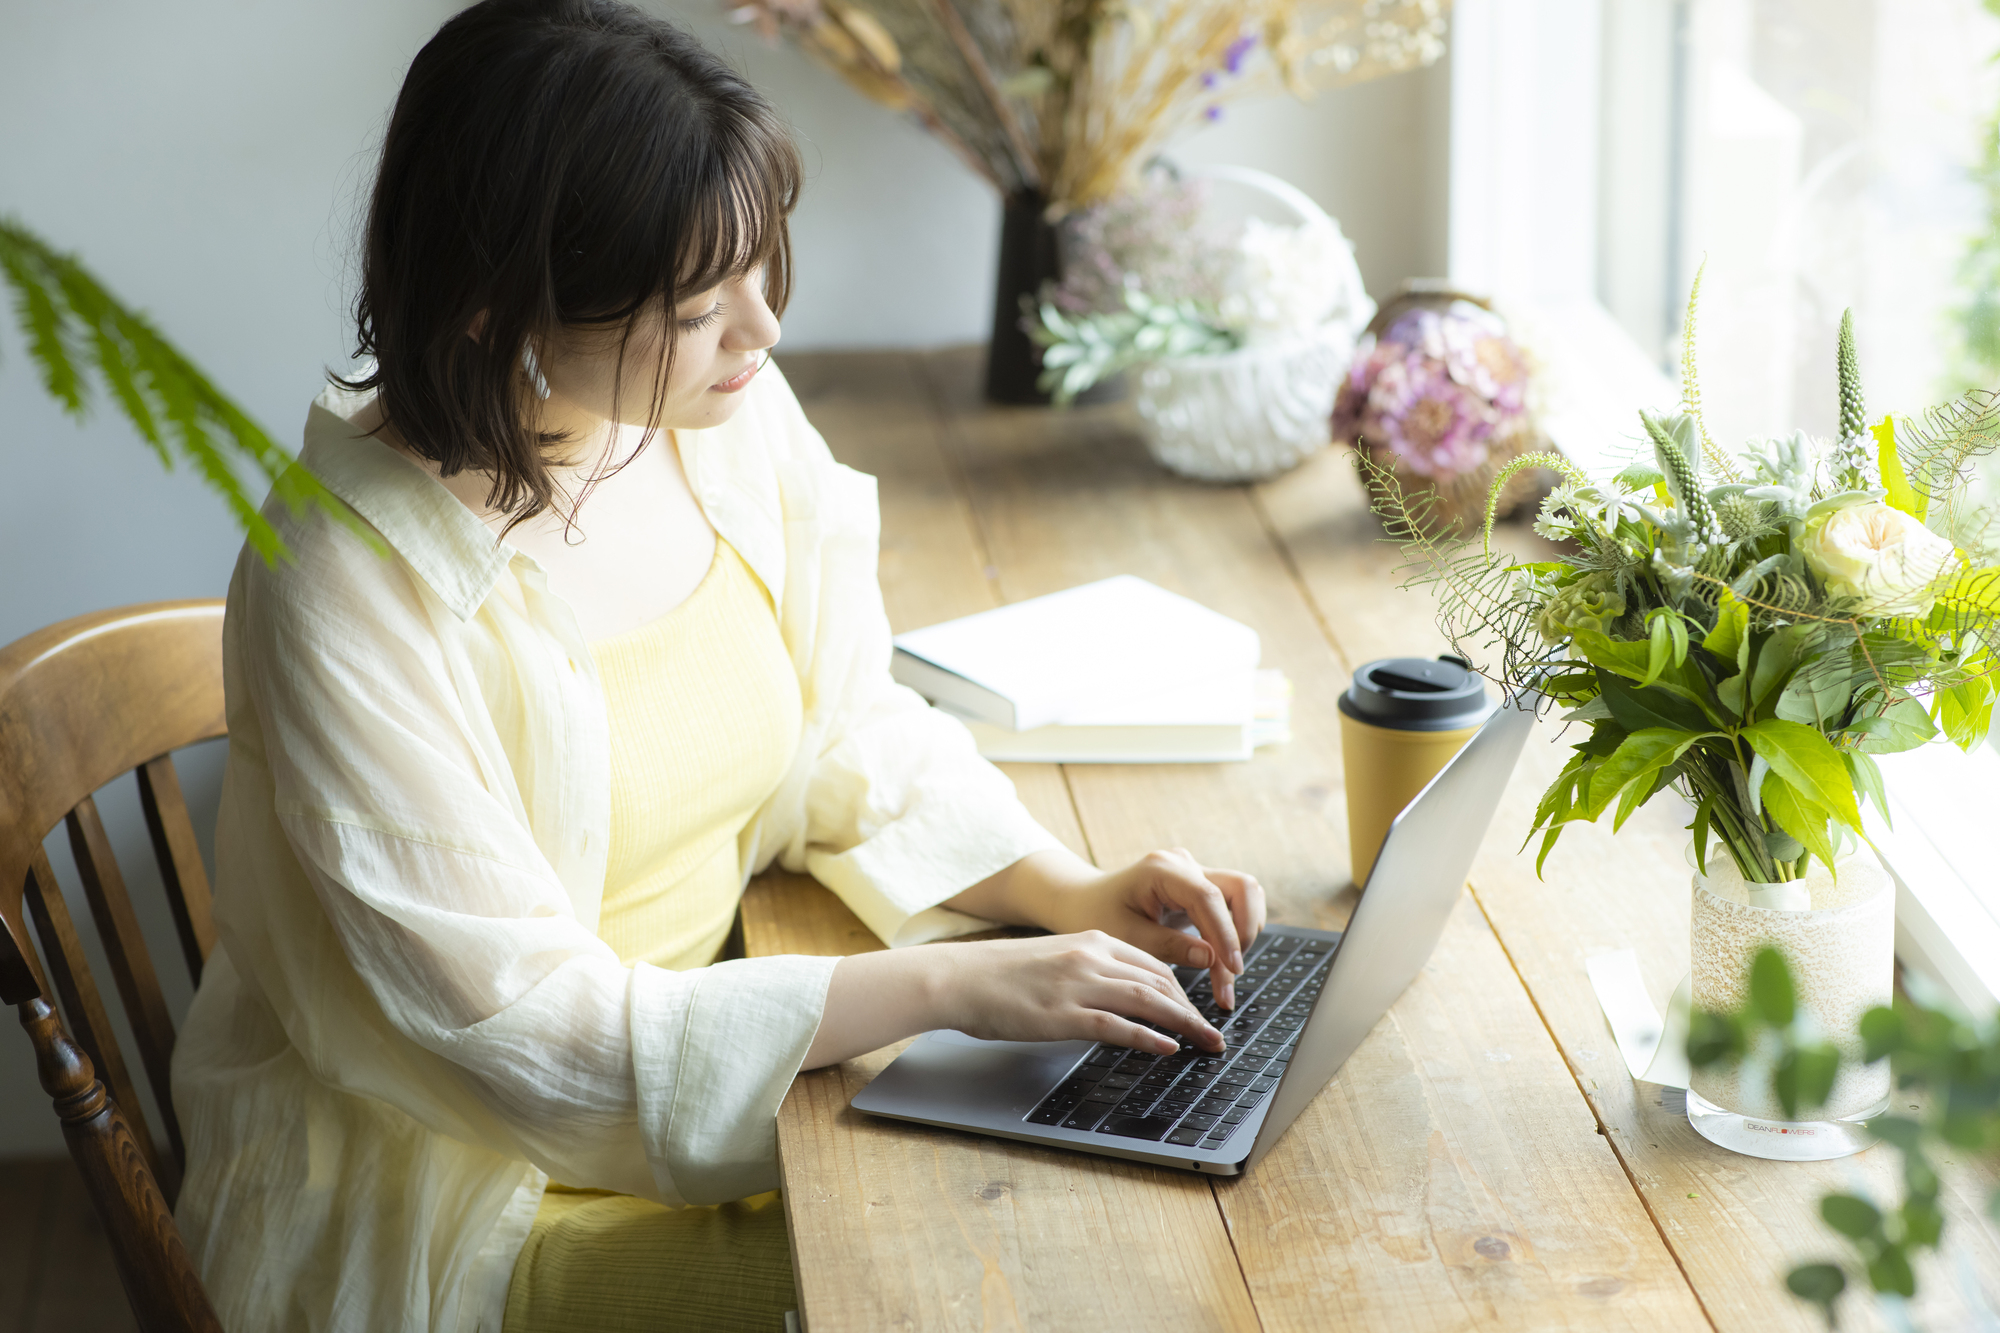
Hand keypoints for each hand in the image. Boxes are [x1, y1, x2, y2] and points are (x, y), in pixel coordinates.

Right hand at [802, 929, 1222, 1068]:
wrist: (958, 977)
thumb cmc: (999, 974)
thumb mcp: (1053, 960)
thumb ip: (1088, 971)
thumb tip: (1119, 998)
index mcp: (1091, 940)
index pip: (1153, 963)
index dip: (1183, 990)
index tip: (1198, 1010)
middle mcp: (1092, 957)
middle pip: (1161, 982)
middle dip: (1194, 1010)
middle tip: (1215, 1033)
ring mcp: (1079, 985)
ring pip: (1149, 1001)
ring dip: (1186, 1025)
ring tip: (1207, 1044)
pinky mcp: (1064, 1014)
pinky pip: (1119, 1026)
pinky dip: (1150, 1038)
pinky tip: (1168, 1049)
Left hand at [1035, 849, 1265, 1009]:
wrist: (1085, 901)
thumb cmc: (1098, 915)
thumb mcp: (1126, 937)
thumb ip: (1169, 946)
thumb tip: (1213, 959)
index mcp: (1162, 870)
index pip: (1209, 897)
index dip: (1226, 934)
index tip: (1231, 969)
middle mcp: (1184, 865)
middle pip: (1241, 887)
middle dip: (1244, 931)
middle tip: (1232, 972)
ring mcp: (1196, 872)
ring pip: (1245, 894)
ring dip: (1244, 932)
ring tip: (1227, 971)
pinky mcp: (1201, 887)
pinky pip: (1234, 905)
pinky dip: (1235, 933)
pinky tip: (1221, 961)